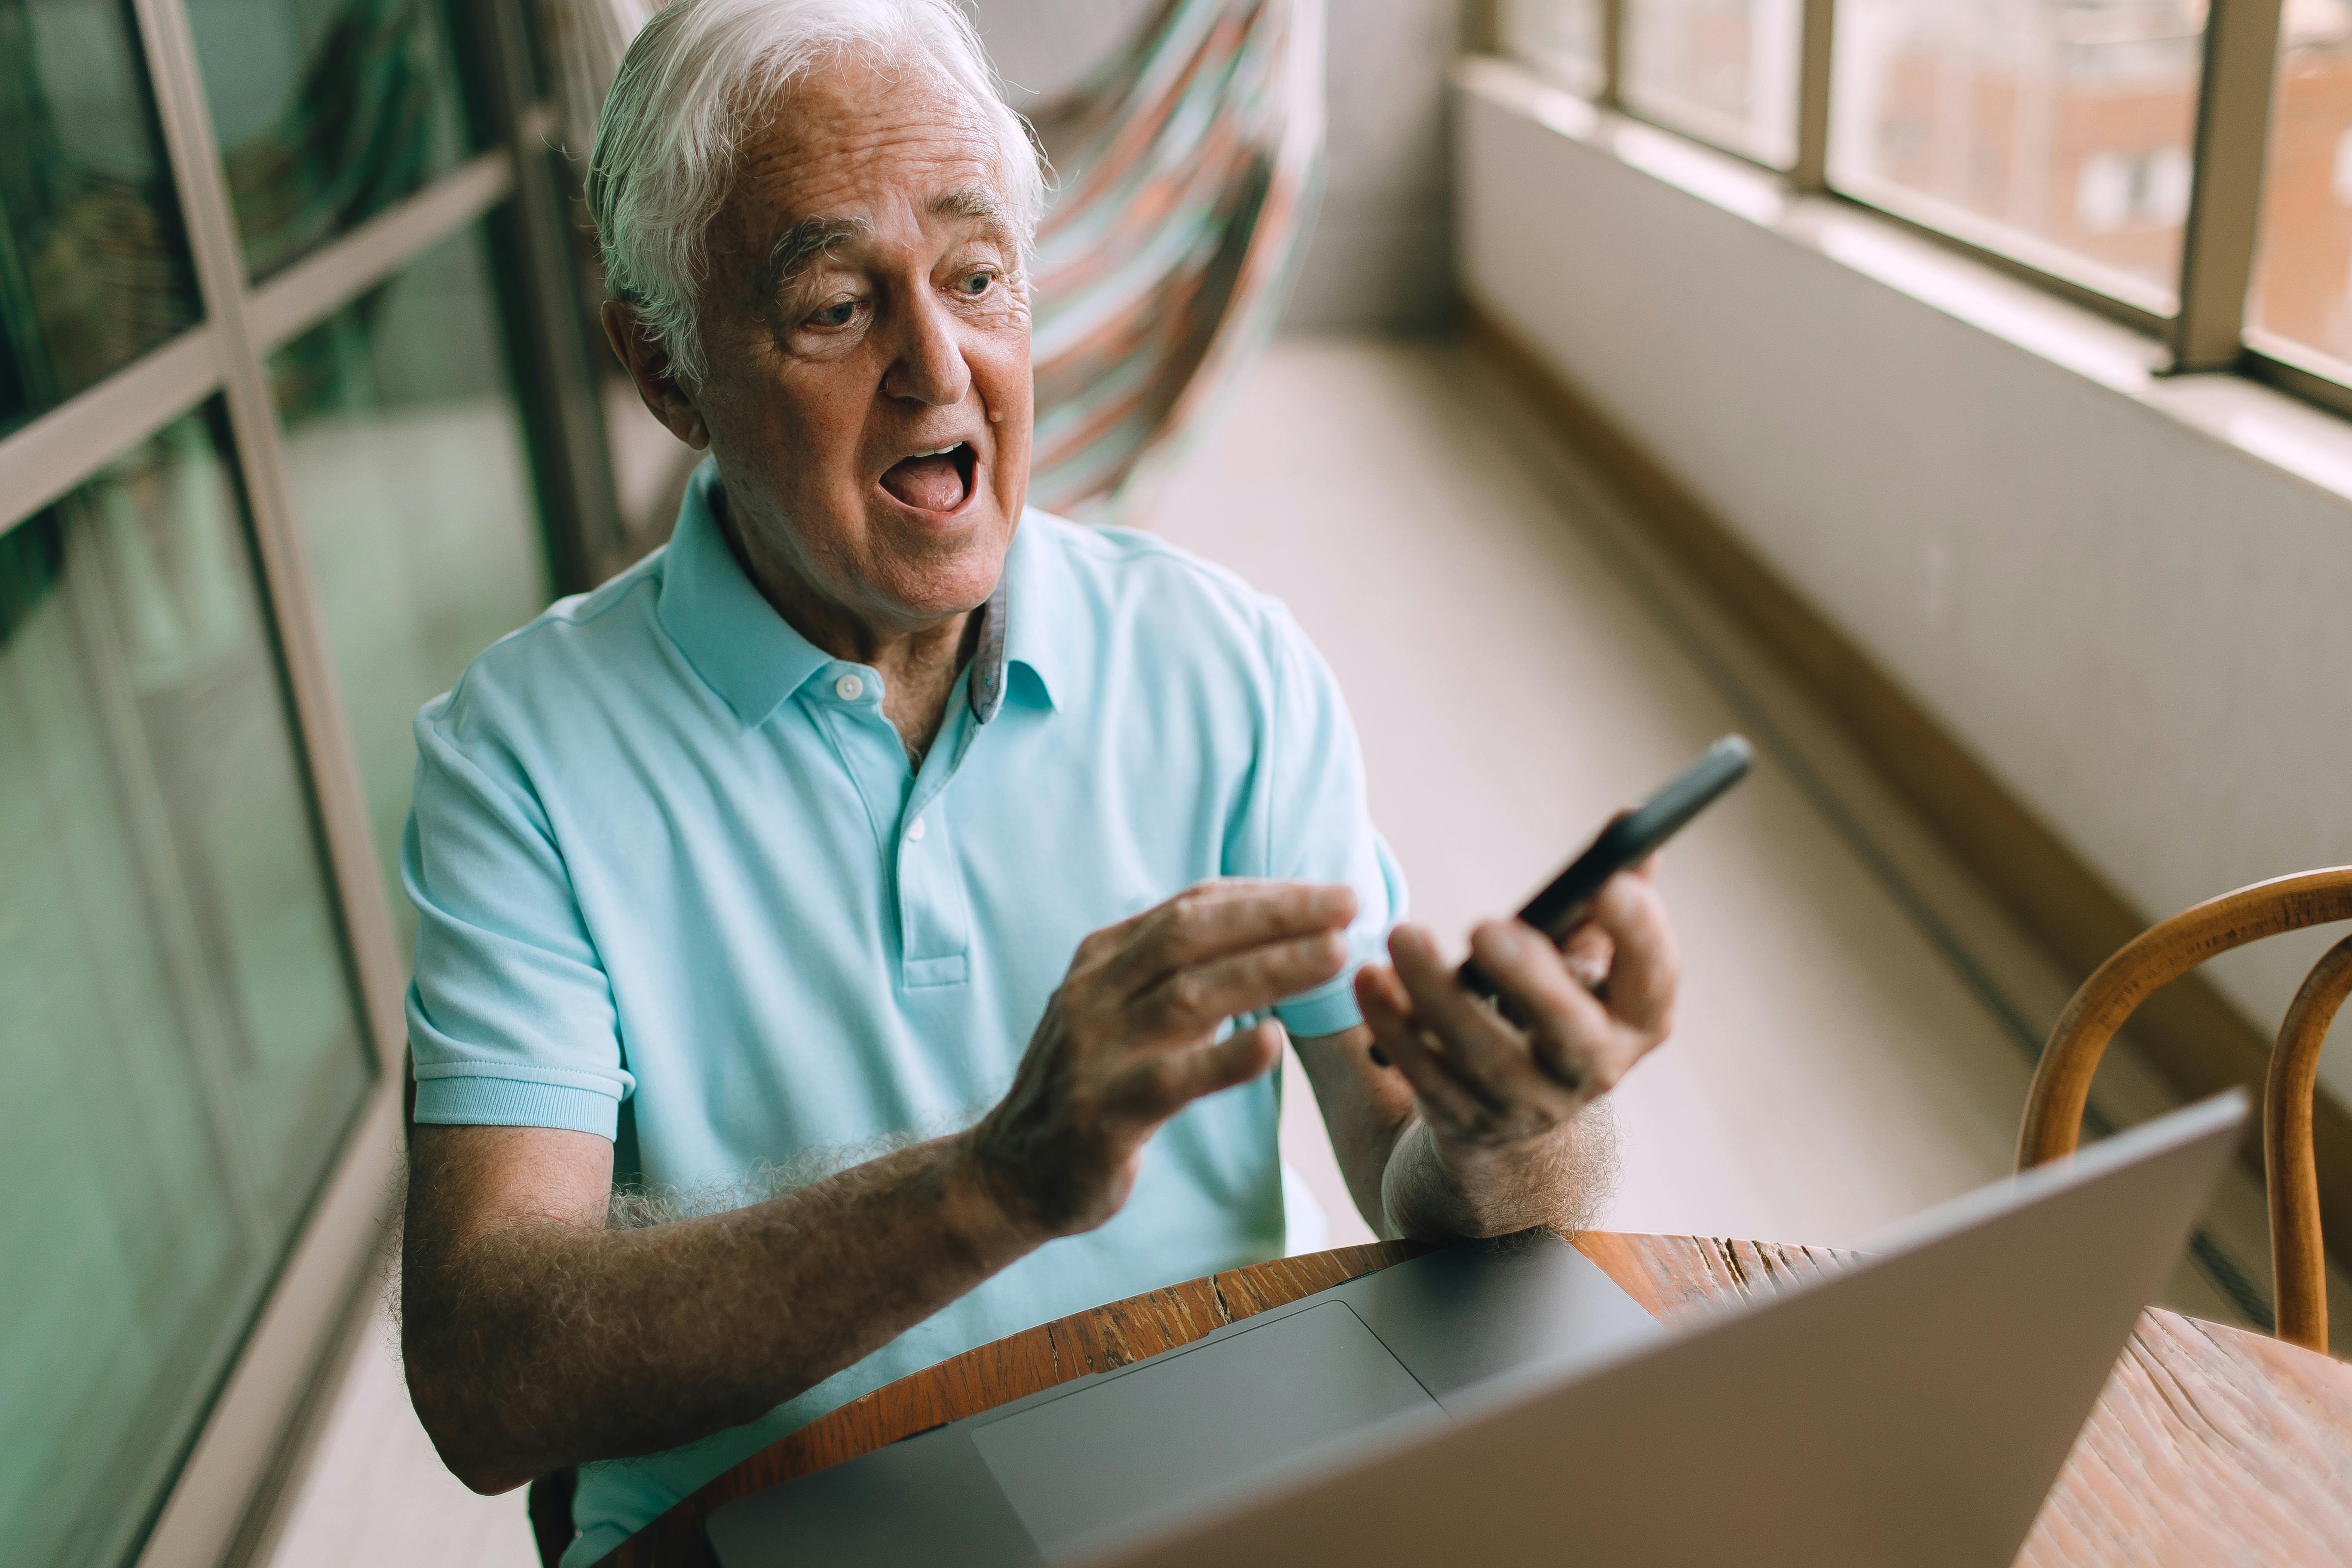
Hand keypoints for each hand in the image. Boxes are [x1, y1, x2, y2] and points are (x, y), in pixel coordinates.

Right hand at [967, 880, 1356, 1239]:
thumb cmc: (1093, 1085)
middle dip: (1276, 914)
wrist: (1011, 1173)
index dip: (1266, 895)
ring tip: (1336, 955)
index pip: (1193, 907)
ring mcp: (1096, 1050)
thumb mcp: (1126, 1011)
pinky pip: (1170, 1080)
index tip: (1332, 893)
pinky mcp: (1103, 1114)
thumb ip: (1180, 975)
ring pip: (1189, 995)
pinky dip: (1222, 1059)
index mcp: (1105, 957)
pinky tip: (1272, 1043)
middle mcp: (1096, 991)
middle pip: (1192, 933)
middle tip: (1349, 903)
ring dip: (1269, 969)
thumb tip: (1272, 935)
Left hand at [1354, 869, 1676, 1150]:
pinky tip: (1369, 979)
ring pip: (1483, 1056)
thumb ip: (1607, 891)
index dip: (1641, 936)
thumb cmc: (1556, 1000)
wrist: (1513, 1107)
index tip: (1611, 884)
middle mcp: (1591, 1070)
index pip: (1654, 980)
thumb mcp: (1587, 953)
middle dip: (1529, 978)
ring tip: (1401, 934)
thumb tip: (1632, 821)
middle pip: (1570, 1032)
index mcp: (1636, 1021)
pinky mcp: (1464, 1117)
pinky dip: (1394, 1025)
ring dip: (1437, 994)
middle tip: (1483, 925)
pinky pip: (1425, 1073)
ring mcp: (1526, 1104)